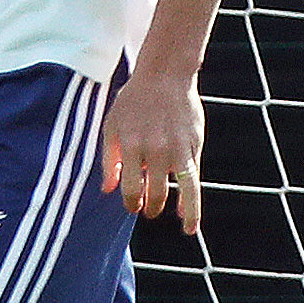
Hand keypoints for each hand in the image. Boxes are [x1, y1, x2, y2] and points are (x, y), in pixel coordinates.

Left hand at [100, 66, 204, 234]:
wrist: (165, 74)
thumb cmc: (134, 100)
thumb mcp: (112, 126)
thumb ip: (109, 160)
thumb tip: (108, 191)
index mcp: (131, 145)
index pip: (131, 188)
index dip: (131, 202)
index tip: (133, 206)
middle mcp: (156, 149)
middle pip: (156, 192)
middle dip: (152, 207)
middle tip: (149, 211)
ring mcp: (178, 148)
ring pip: (184, 190)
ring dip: (184, 213)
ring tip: (186, 228)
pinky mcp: (195, 144)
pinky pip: (194, 176)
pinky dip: (194, 199)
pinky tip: (189, 215)